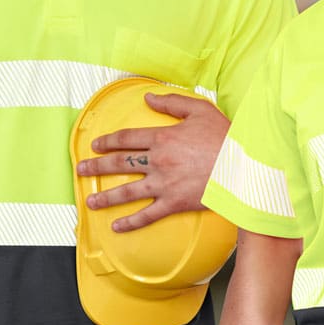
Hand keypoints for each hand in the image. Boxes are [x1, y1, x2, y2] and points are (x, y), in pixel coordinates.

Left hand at [76, 91, 228, 231]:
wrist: (243, 165)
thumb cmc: (225, 136)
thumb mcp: (199, 110)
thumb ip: (171, 103)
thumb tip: (149, 98)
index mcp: (162, 137)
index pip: (126, 138)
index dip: (107, 141)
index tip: (95, 145)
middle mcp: (157, 161)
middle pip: (119, 163)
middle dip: (96, 167)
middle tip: (81, 170)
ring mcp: (164, 184)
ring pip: (127, 191)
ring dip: (105, 197)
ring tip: (89, 201)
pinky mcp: (174, 203)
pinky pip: (147, 215)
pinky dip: (131, 223)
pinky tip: (116, 226)